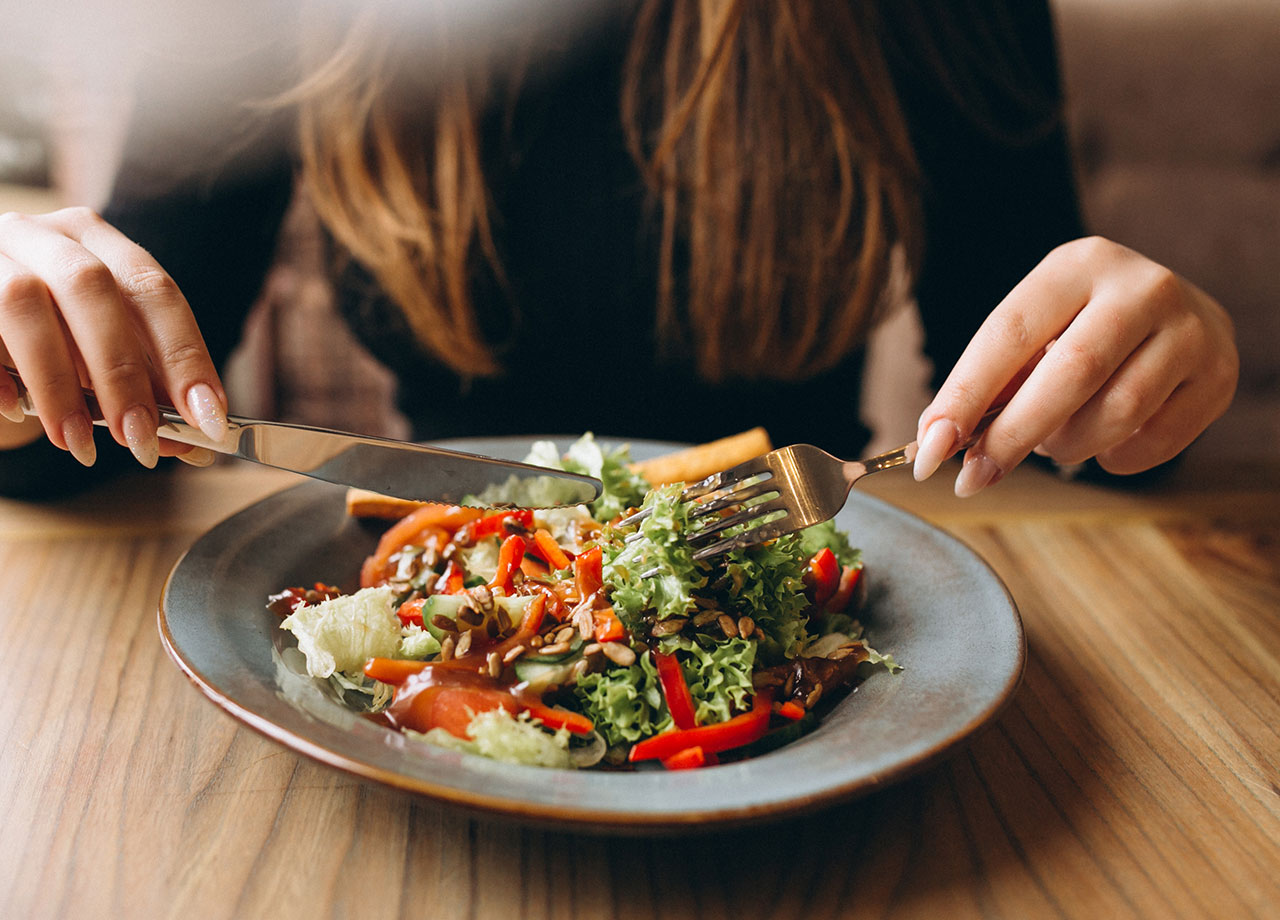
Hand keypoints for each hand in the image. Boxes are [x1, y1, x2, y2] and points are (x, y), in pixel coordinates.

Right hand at [0, 207, 227, 467]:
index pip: (154, 290)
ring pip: (23, 300)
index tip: (209, 418)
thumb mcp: (99, 359)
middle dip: (122, 371)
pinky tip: (15, 412)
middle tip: (141, 439)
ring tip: (79, 443)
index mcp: (97, 242)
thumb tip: (195, 448)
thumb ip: (145, 392)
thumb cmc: (46, 337)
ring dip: (58, 382)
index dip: (185, 354)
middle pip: (91, 286)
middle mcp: (43, 235)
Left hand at [912, 236, 1237, 495]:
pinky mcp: (1217, 377)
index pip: (1009, 334)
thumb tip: (935, 443)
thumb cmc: (1079, 330)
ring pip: (1115, 414)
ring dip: (1067, 446)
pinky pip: (1151, 443)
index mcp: (1078, 265)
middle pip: (1069, 373)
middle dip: (1012, 437)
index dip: (964, 397)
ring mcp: (1190, 330)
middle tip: (972, 479)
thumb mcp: (1032, 336)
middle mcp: (1142, 287)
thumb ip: (988, 384)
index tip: (929, 451)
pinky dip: (1113, 458)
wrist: (1172, 317)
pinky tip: (1104, 441)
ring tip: (1053, 441)